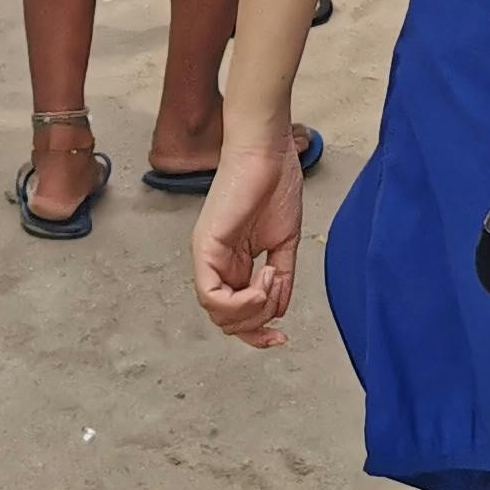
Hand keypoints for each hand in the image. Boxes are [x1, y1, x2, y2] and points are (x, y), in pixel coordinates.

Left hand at [192, 125, 307, 347]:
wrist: (268, 151)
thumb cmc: (276, 184)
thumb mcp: (285, 242)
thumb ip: (281, 277)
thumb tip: (279, 309)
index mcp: (233, 262)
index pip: (236, 314)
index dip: (258, 332)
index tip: (281, 337)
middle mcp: (215, 263)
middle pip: (226, 321)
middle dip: (257, 322)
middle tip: (278, 292)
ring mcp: (207, 256)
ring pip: (217, 314)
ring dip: (253, 309)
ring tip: (272, 278)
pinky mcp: (205, 248)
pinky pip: (212, 295)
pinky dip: (242, 299)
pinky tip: (265, 276)